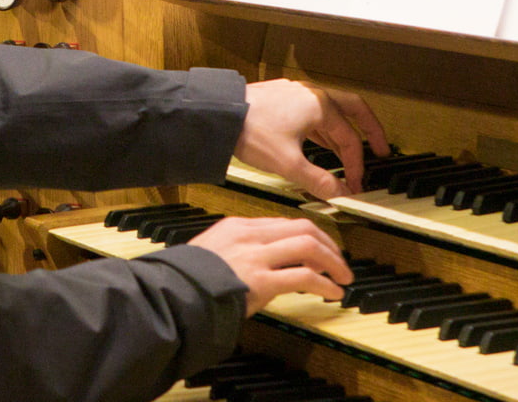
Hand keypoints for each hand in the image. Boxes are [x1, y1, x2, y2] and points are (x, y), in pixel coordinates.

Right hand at [188, 216, 351, 314]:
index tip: (321, 250)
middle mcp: (250, 235)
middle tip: (340, 262)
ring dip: (332, 261)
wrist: (174, 294)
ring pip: (308, 245)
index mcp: (237, 226)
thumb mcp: (212, 252)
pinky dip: (325, 283)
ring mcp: (256, 256)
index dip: (309, 236)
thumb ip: (237, 252)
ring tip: (343, 277)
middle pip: (302, 227)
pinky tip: (332, 292)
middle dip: (328, 244)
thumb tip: (261, 264)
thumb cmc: (188, 279)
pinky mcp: (262, 280)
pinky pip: (304, 276)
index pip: (283, 223)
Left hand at [233, 79, 389, 198]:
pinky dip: (323, 128)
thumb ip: (319, 181)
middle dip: (370, 130)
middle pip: (354, 109)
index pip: (350, 139)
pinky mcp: (283, 97)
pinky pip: (314, 111)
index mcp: (320, 106)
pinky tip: (319, 144)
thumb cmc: (251, 131)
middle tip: (382, 148)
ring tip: (348, 155)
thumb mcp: (288, 163)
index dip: (356, 166)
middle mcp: (312, 94)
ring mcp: (297, 93)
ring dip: (343, 132)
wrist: (219, 113)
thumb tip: (341, 195)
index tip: (355, 185)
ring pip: (332, 111)